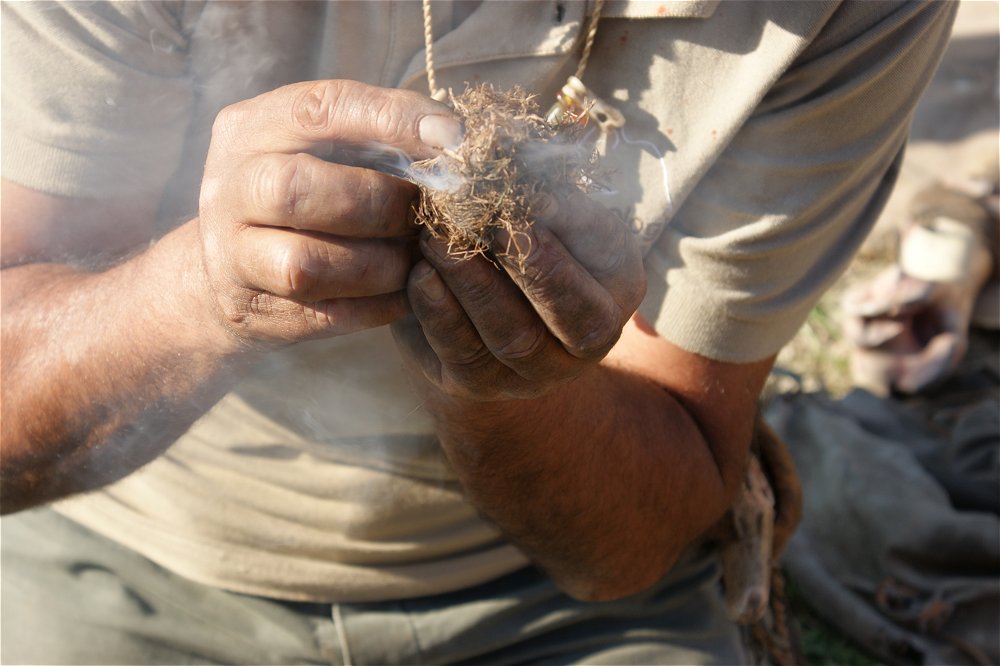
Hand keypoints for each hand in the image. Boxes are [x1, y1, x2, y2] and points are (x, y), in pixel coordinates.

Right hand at [196, 80, 460, 348]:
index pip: (320, 109)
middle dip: (379, 204)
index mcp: (252, 129)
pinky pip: (323, 316)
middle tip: (424, 215)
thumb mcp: (322, 148)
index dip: (392, 120)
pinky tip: (404, 293)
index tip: (452, 136)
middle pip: (295, 190)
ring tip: (413, 260)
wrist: (233, 268)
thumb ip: (376, 138)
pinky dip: (376, 306)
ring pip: (304, 266)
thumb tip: (454, 141)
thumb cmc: (304, 193)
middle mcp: (229, 188)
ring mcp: (232, 255)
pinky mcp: (252, 311)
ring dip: (379, 266)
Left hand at [393, 189, 645, 401]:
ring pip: (510, 337)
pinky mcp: (483, 384)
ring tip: (433, 239)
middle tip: (470, 224)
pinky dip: (439, 313)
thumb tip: (485, 148)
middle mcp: (590, 341)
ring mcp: (538, 371)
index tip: (511, 213)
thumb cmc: (524, 235)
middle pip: (567, 318)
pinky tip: (420, 276)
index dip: (554, 251)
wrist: (489, 300)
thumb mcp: (542, 207)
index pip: (599, 274)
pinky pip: (462, 353)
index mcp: (617, 288)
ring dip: (469, 284)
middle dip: (521, 271)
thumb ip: (529, 182)